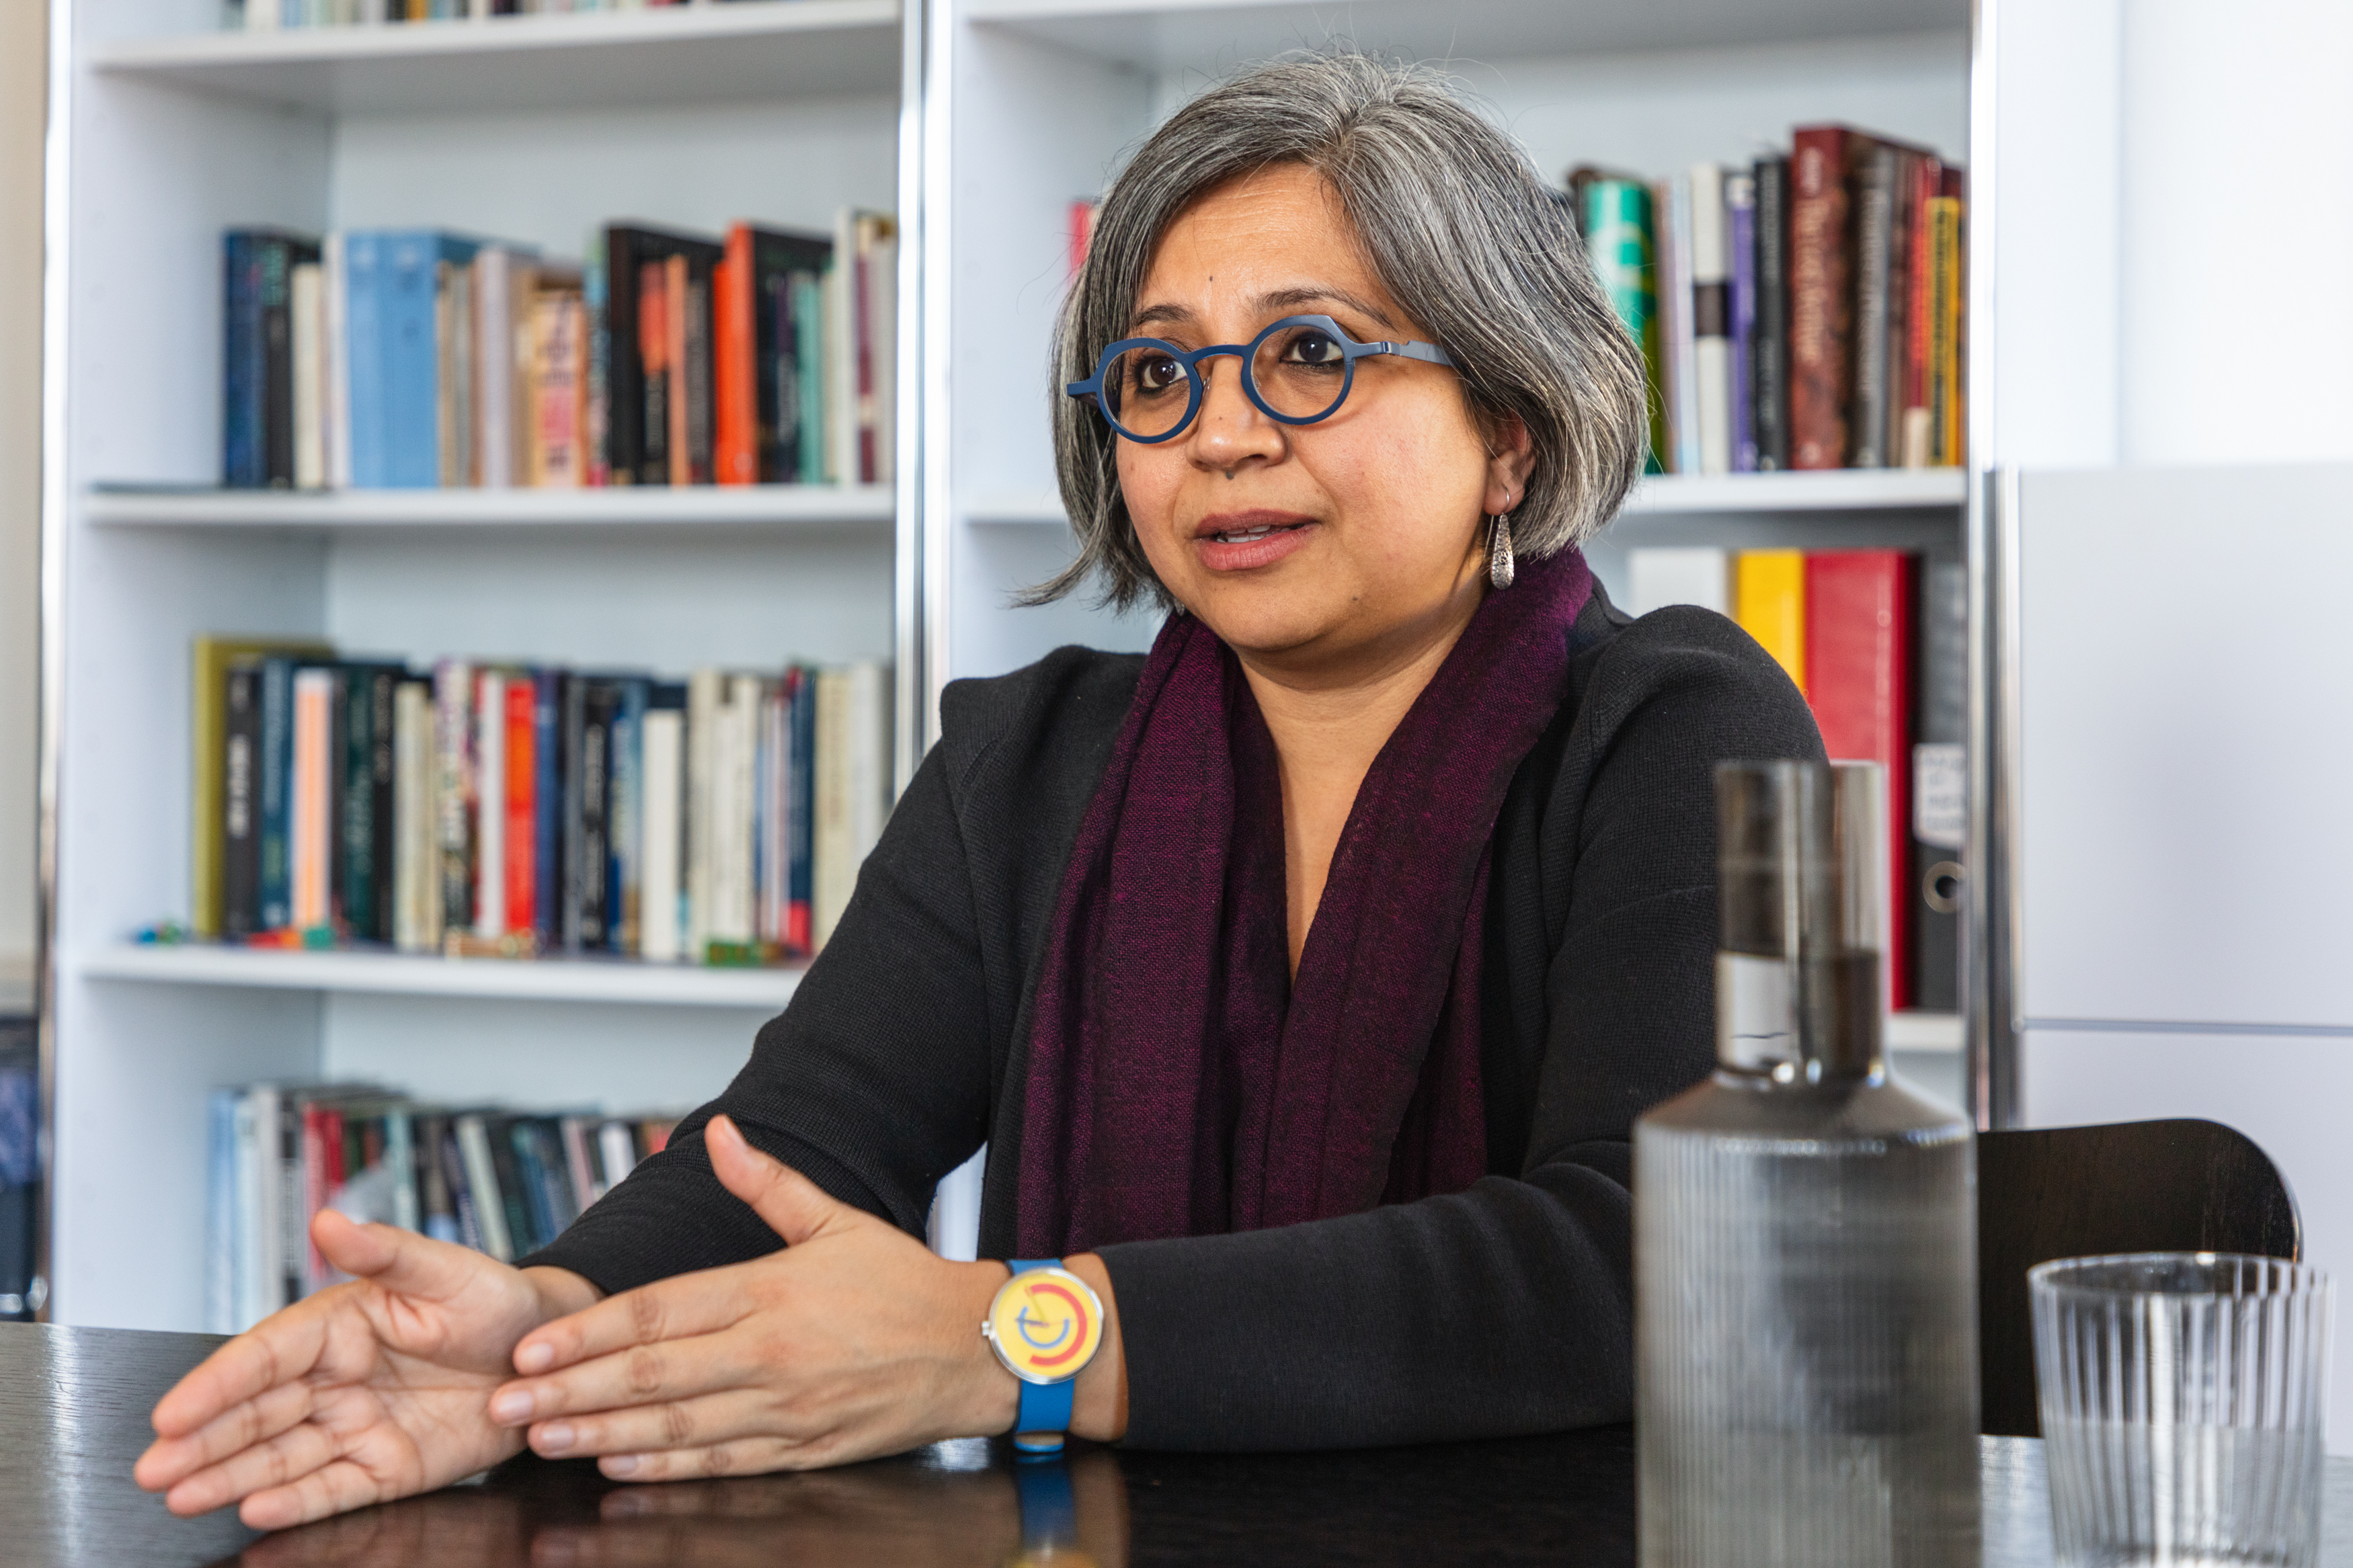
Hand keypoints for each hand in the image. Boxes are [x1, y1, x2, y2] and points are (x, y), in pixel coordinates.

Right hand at [135, 1211, 597, 1528]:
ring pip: (280, 1457)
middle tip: (154, 1469)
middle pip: (257, 1413)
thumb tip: (330, 1220)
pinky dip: (295, 1501)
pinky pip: (333, 1489)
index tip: (173, 1412)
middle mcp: (336, 1380)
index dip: (216, 1385)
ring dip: (229, 1477)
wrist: (550, 1355)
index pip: (264, 1356)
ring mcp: (357, 1426)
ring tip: (182, 1496)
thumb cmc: (497, 1301)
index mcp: (340, 1326)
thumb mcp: (448, 1269)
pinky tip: (255, 1509)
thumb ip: (386, 1250)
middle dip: (202, 1442)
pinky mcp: (386, 1468)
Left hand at [484, 1114, 1120, 1478]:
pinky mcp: (803, 1449)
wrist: (980, 1348)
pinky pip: (721, 1463)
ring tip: (542, 1441)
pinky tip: (618, 1466)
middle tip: (505, 1408)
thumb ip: (766, 1183)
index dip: (586, 1334)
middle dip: (568, 1393)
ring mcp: (786, 1408)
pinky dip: (666, 1467)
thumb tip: (718, 1132)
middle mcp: (770, 1353)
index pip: (658, 1313)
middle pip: (651, 1376)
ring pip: (676, 1427)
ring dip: (600, 1436)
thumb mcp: (837, 1220)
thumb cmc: (905, 1282)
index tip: (530, 1350)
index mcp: (770, 1290)